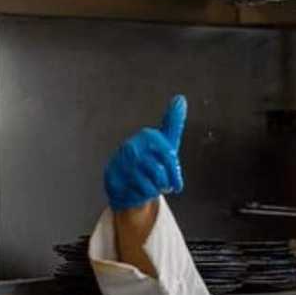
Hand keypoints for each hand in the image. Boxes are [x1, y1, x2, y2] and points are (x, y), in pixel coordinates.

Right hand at [103, 95, 187, 210]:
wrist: (125, 179)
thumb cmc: (149, 159)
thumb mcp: (165, 141)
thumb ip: (173, 122)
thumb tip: (180, 99)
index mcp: (148, 137)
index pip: (169, 158)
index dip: (175, 174)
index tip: (177, 183)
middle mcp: (133, 147)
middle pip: (161, 175)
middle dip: (165, 183)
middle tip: (161, 182)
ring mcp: (122, 163)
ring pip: (151, 185)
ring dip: (155, 189)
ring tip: (149, 183)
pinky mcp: (114, 179)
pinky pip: (140, 193)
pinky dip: (143, 195)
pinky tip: (138, 188)